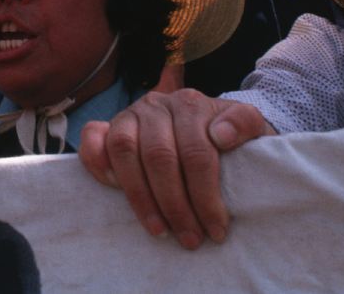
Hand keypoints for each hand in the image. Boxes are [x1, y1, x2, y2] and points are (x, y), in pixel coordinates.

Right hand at [79, 89, 273, 248]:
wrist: (210, 125)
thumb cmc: (229, 136)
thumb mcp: (250, 128)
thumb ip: (245, 124)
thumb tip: (221, 136)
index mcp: (190, 104)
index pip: (196, 152)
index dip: (205, 195)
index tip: (216, 228)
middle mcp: (157, 104)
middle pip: (160, 157)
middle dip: (175, 205)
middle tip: (190, 238)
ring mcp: (130, 113)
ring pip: (124, 150)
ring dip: (140, 197)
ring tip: (159, 230)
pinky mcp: (110, 124)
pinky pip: (93, 138)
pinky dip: (97, 163)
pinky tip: (114, 190)